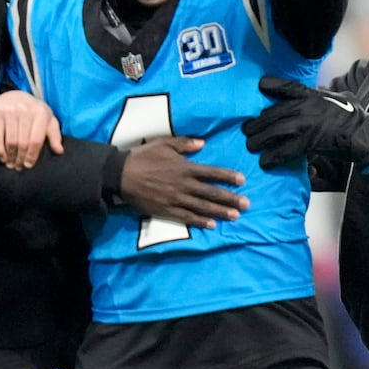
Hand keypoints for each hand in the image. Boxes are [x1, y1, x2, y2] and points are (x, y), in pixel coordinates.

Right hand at [0, 90, 63, 169]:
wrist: (14, 95)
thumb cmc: (33, 112)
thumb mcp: (48, 120)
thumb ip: (54, 135)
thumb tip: (59, 151)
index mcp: (40, 112)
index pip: (36, 139)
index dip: (32, 155)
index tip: (29, 165)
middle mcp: (25, 110)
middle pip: (23, 142)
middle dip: (20, 158)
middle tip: (18, 167)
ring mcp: (9, 111)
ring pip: (10, 141)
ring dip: (10, 156)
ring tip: (10, 164)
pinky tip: (2, 157)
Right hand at [119, 137, 247, 226]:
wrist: (121, 175)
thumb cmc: (143, 157)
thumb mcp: (163, 143)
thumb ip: (184, 143)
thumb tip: (203, 144)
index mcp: (184, 167)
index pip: (212, 172)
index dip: (228, 176)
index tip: (242, 180)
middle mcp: (183, 184)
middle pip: (211, 192)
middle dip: (230, 198)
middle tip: (246, 204)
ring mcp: (175, 199)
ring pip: (202, 206)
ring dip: (220, 211)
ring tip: (235, 216)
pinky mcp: (166, 210)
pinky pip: (186, 217)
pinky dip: (200, 221)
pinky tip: (212, 225)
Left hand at [241, 77, 368, 169]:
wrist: (365, 136)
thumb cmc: (355, 118)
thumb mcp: (339, 99)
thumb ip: (323, 96)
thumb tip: (317, 92)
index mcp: (312, 95)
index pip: (287, 87)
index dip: (272, 85)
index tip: (259, 86)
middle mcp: (306, 106)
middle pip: (273, 113)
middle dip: (257, 123)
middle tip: (246, 130)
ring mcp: (306, 124)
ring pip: (274, 131)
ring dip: (259, 140)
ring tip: (251, 146)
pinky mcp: (308, 142)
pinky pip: (285, 150)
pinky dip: (273, 157)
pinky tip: (265, 162)